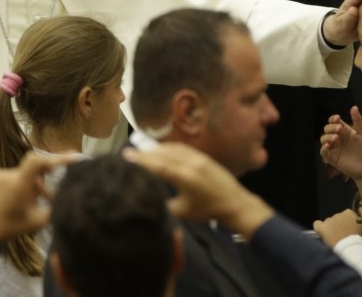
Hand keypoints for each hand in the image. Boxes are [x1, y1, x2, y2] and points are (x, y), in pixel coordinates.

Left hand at [0, 152, 74, 242]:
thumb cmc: (9, 228)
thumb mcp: (36, 222)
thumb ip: (53, 210)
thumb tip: (68, 201)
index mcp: (19, 183)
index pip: (38, 161)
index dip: (56, 157)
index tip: (71, 158)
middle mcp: (8, 174)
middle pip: (33, 171)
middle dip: (42, 183)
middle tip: (50, 197)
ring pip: (23, 176)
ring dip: (30, 187)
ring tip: (33, 204)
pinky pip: (12, 177)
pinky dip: (19, 186)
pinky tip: (18, 201)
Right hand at [123, 143, 274, 238]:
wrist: (235, 203)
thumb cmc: (208, 210)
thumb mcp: (182, 212)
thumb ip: (164, 203)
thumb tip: (149, 198)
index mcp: (185, 177)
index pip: (158, 165)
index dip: (140, 160)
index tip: (126, 156)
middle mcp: (190, 163)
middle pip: (162, 154)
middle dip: (145, 153)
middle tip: (129, 154)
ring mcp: (198, 157)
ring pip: (172, 149)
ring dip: (156, 149)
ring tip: (143, 153)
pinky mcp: (203, 156)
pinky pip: (181, 148)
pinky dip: (168, 148)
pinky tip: (161, 151)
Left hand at [313, 208, 361, 246]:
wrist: (351, 247)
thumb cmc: (360, 239)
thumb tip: (360, 208)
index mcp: (349, 213)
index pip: (348, 216)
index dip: (349, 224)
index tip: (351, 231)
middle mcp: (338, 214)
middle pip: (338, 219)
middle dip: (340, 226)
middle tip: (344, 237)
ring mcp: (329, 221)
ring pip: (329, 223)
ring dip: (332, 229)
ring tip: (336, 239)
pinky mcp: (322, 228)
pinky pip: (317, 224)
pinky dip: (320, 228)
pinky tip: (322, 234)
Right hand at [320, 106, 361, 185]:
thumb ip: (358, 121)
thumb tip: (354, 107)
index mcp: (344, 131)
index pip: (334, 122)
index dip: (333, 119)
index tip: (338, 118)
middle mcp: (337, 138)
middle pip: (327, 129)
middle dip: (331, 127)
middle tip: (339, 129)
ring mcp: (334, 148)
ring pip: (323, 139)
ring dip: (327, 136)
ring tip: (335, 138)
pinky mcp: (332, 158)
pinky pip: (323, 152)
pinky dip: (324, 148)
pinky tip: (328, 146)